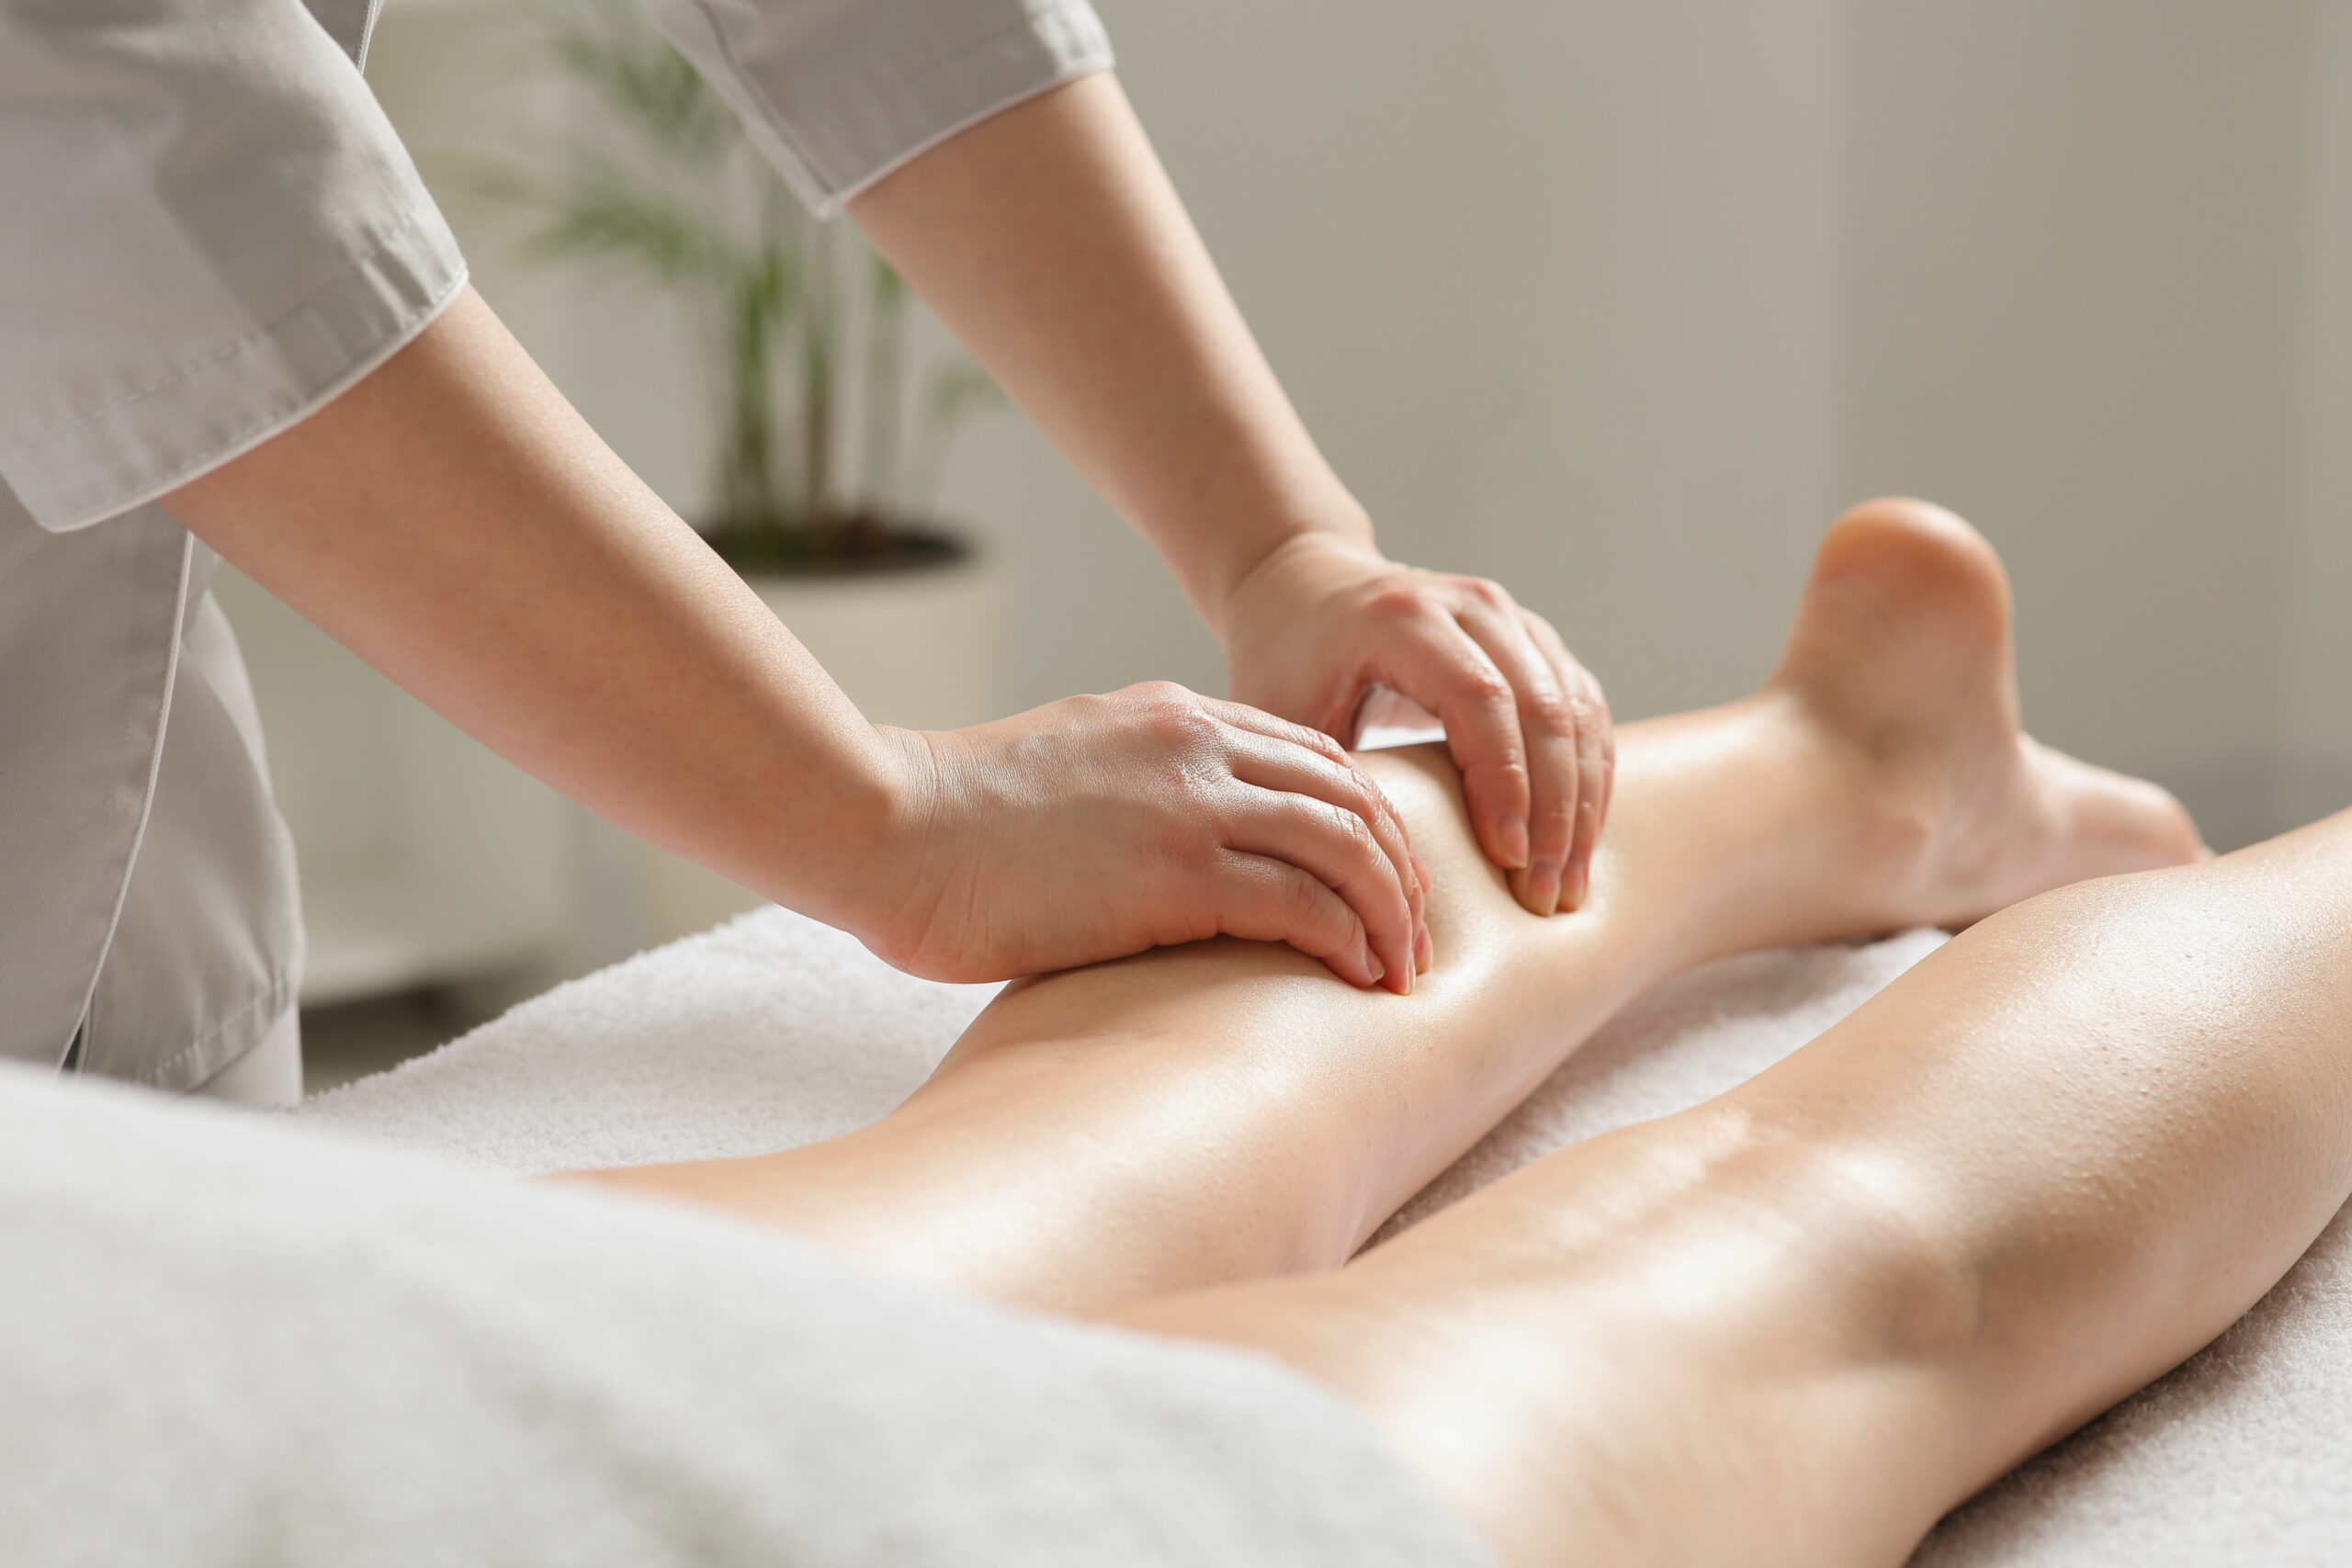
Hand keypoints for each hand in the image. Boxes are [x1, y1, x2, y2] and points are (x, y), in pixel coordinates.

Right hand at [861, 683, 1430, 989]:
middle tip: (1417, 933)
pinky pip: (1303, 901)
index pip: (1314, 756)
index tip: (1386, 878)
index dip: (1367, 818)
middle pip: (1352, 794)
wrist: (889, 827)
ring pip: (1347, 845)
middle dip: (1400, 866)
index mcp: (1175, 715)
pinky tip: (1359, 976)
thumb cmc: (956, 820)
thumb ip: (1140, 786)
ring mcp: (1192, 804)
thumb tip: (1171, 848)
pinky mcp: (1176, 873)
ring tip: (1402, 970)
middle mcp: (1200, 745)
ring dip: (1391, 912)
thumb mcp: (1071, 768)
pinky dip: (1348, 940)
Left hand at [1222, 532, 1613, 914]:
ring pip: (1576, 712)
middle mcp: (1470, 606)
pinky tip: (1581, 842)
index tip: (1507, 860)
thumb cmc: (1286, 662)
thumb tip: (1368, 878)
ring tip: (1568, 887)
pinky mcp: (1537, 641)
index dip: (1502, 783)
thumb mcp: (1281, 716)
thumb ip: (1321, 780)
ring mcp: (1513, 619)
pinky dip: (1590, 778)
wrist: (1308, 590)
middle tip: (1545, 897)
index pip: (1478, 700)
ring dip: (1582, 805)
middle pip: (1542, 709)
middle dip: (1553, 812)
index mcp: (1403, 618)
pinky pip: (1585, 710)